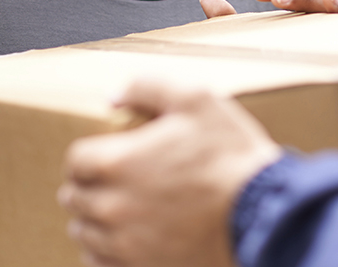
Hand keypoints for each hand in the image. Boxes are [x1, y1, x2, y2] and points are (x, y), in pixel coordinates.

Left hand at [58, 78, 282, 266]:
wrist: (263, 214)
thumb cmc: (232, 157)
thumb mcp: (196, 100)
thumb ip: (148, 88)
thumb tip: (113, 96)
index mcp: (116, 163)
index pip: (75, 160)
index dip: (89, 154)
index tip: (103, 156)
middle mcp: (112, 206)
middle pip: (74, 197)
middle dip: (88, 186)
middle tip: (108, 181)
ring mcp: (125, 243)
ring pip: (84, 232)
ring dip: (94, 219)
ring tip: (115, 211)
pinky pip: (100, 263)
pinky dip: (104, 252)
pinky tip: (124, 240)